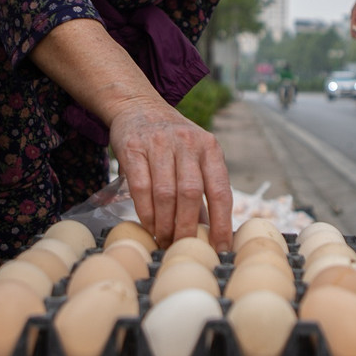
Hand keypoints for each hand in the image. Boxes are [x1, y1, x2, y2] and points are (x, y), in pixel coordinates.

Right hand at [108, 99, 232, 251]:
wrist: (137, 106)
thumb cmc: (170, 142)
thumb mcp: (193, 157)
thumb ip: (201, 191)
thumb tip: (210, 233)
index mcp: (209, 147)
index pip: (221, 191)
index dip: (222, 223)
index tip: (221, 249)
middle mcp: (187, 142)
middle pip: (191, 194)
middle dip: (187, 228)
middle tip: (183, 247)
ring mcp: (159, 143)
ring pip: (166, 193)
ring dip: (165, 224)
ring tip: (165, 240)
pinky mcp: (133, 148)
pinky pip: (141, 187)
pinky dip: (146, 212)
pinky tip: (149, 225)